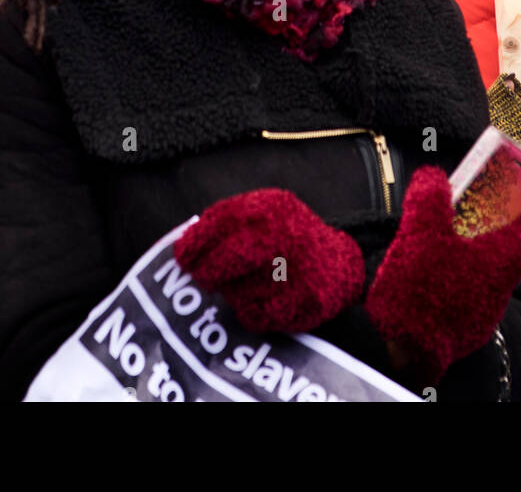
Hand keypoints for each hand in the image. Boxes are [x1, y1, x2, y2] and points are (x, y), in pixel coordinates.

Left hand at [174, 188, 364, 333]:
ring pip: (243, 289)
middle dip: (210, 269)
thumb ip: (228, 224)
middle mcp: (288, 234)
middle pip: (237, 254)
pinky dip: (249, 311)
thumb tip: (185, 245)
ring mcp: (299, 269)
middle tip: (200, 278)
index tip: (180, 255)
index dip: (198, 239)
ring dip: (230, 292)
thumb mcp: (263, 215)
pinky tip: (255, 301)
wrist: (339, 263)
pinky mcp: (305, 302)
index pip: (226, 218)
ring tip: (235, 286)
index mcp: (273, 207)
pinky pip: (259, 314)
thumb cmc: (287, 238)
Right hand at [366, 166, 520, 383]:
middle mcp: (500, 289)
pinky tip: (436, 268)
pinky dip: (463, 274)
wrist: (405, 351)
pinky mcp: (467, 327)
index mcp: (499, 263)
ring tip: (451, 234)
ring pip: (491, 273)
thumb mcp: (420, 231)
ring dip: (478, 252)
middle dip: (501, 226)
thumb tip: (434, 176)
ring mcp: (484, 312)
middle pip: (512, 252)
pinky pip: (473, 292)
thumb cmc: (421, 291)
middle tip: (483, 206)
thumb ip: (429, 198)